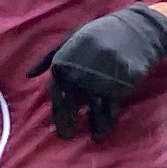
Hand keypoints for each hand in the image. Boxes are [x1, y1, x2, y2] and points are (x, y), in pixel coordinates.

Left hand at [43, 1, 166, 138]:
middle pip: (71, 103)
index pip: (56, 92)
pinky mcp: (120, 84)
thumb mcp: (72, 39)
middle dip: (69, 121)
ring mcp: (100, 79)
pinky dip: (110, 118)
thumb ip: (50, 57)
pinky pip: (112, 106)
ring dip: (94, 124)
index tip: (58, 125)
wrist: (137, 30)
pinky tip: (107, 126)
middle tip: (67, 136)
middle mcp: (80, 71)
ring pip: (94, 108)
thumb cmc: (101, 34)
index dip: (57, 112)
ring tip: (95, 137)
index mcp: (65, 60)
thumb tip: (29, 75)